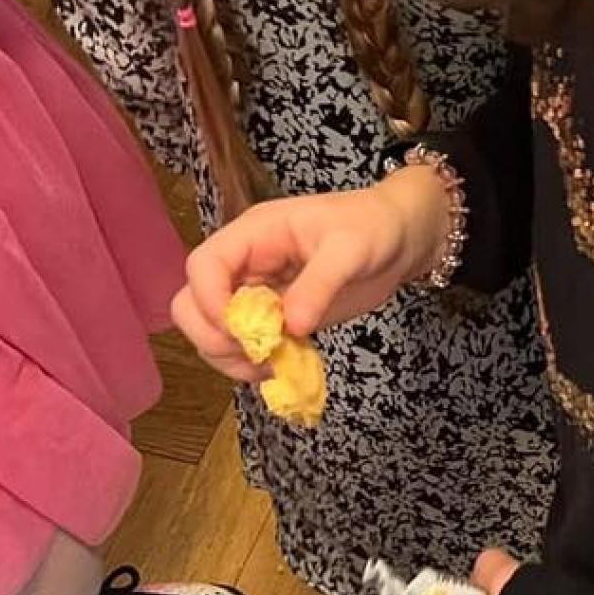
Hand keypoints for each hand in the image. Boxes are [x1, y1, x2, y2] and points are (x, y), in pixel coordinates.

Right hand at [173, 164, 452, 378]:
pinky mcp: (273, 317)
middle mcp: (246, 263)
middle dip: (213, 336)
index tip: (241, 331)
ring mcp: (257, 292)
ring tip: (273, 366)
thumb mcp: (351, 249)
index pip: (203, 265)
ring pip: (212, 331)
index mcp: (254, 233)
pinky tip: (283, 367)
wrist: (401, 238)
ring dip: (231, 357)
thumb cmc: (375, 227)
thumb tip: (290, 326)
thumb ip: (319, 283)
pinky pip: (243, 345)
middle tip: (255, 354)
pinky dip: (252, 363)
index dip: (209, 302)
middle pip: (192, 303)